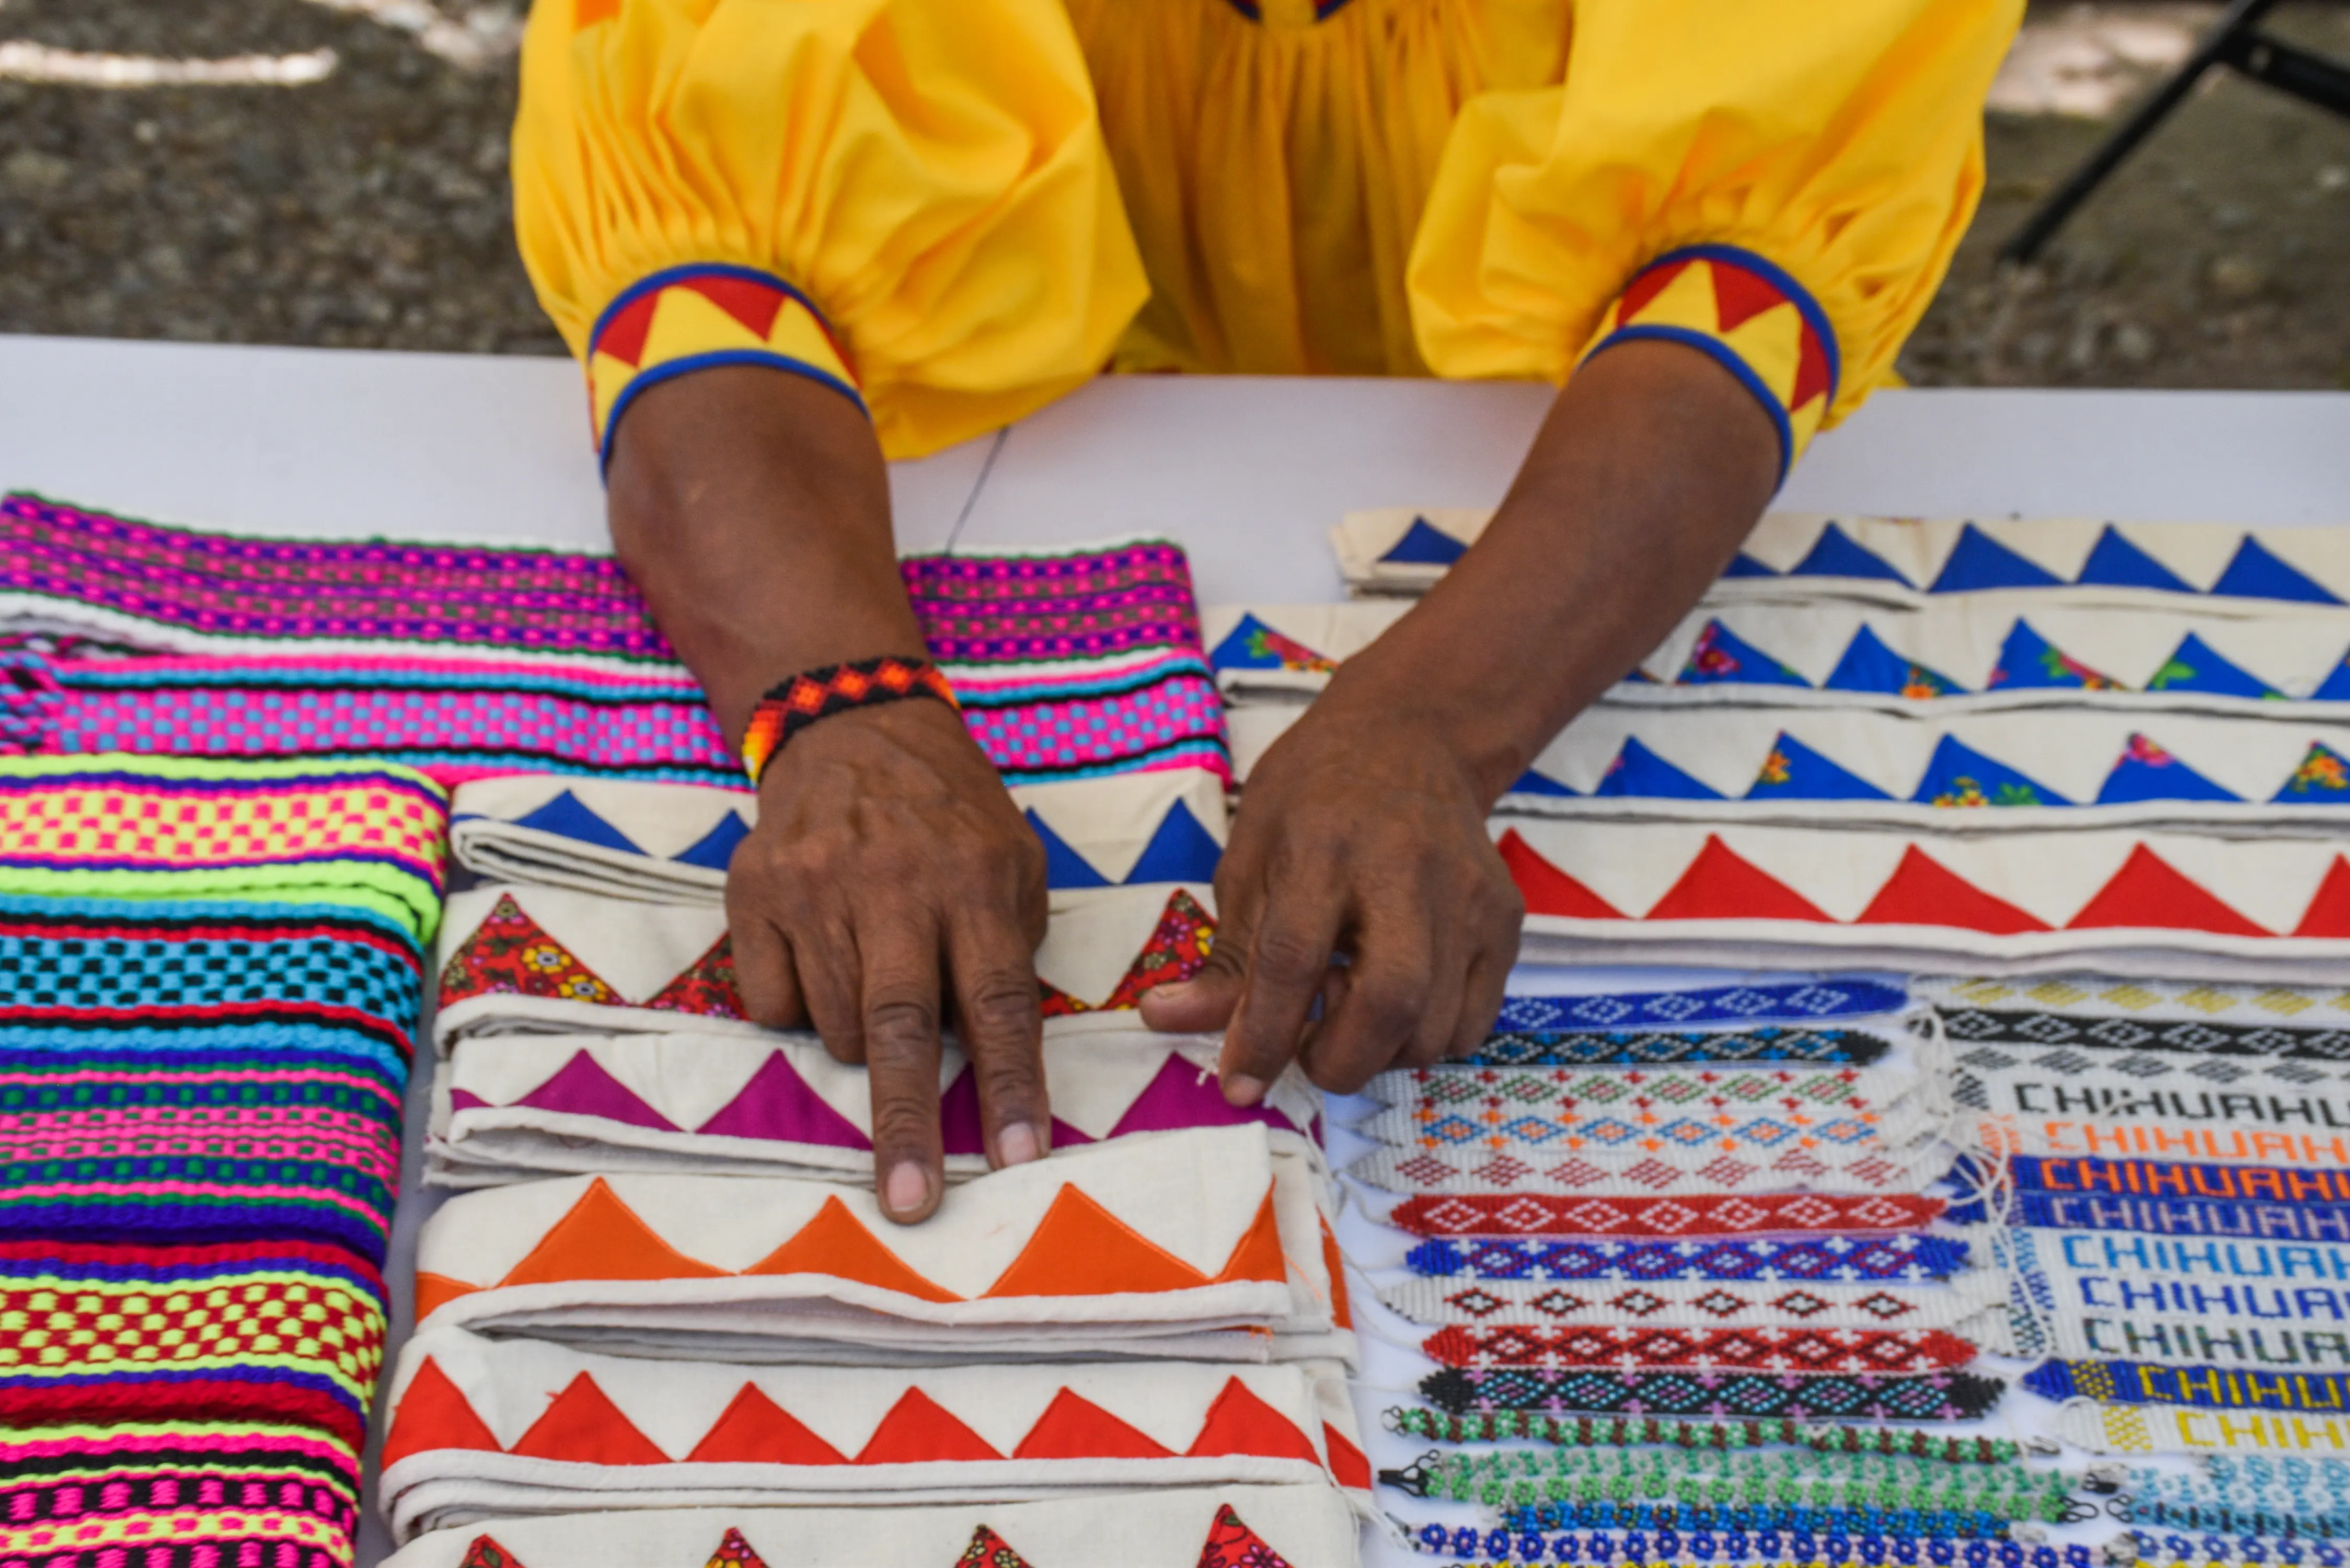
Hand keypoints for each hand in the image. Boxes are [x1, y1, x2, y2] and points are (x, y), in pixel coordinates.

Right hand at [725, 695, 1049, 1222]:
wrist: (851, 724)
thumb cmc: (948, 816)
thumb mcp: (1012, 861)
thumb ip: (1010, 951)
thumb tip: (998, 1058)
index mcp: (974, 881)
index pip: (998, 1003)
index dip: (1007, 1086)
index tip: (1018, 1159)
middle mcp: (892, 883)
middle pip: (899, 1029)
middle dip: (907, 1124)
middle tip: (911, 1203)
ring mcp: (814, 887)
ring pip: (833, 1025)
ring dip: (860, 1040)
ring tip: (875, 979)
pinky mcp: (752, 890)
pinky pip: (774, 1002)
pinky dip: (801, 1005)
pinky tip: (821, 954)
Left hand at [1140, 693, 1522, 1098]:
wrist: (1411, 739)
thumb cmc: (1313, 800)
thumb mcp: (1248, 858)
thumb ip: (1223, 955)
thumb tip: (1165, 1020)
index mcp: (1323, 847)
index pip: (1292, 959)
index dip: (1262, 1034)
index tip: (1239, 1084)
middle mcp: (1407, 871)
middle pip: (1388, 1001)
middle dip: (1339, 1059)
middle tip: (1308, 1051)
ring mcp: (1468, 898)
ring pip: (1434, 1027)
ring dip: (1381, 1054)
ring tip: (1348, 1013)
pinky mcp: (1505, 921)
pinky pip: (1472, 1023)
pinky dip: (1426, 1040)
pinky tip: (1396, 1005)